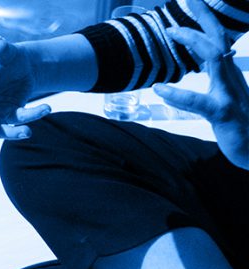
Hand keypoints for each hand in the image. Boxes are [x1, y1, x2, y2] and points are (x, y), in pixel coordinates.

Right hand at [0, 39, 50, 143]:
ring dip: (11, 134)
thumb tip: (0, 45)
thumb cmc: (9, 58)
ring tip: (27, 132)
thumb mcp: (7, 53)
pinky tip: (46, 108)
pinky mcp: (11, 116)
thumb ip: (2, 51)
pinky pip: (19, 121)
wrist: (24, 65)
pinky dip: (33, 115)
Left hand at [154, 0, 248, 168]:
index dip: (207, 21)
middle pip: (219, 40)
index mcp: (229, 75)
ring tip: (171, 32)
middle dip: (204, 17)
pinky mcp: (224, 114)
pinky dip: (179, 95)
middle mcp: (231, 79)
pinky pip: (200, 102)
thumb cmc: (241, 125)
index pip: (219, 41)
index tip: (193, 4)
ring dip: (194, 42)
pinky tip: (160, 89)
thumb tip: (212, 64)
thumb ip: (217, 81)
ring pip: (216, 59)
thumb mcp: (226, 98)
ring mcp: (230, 94)